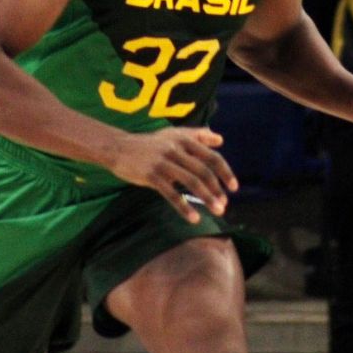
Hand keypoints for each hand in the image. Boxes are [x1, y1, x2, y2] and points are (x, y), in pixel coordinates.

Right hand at [107, 127, 237, 222]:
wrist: (119, 148)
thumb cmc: (149, 144)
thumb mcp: (173, 134)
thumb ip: (197, 135)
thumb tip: (220, 139)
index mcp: (184, 140)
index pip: (212, 157)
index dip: (225, 173)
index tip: (234, 188)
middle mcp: (176, 149)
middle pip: (204, 171)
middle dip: (217, 190)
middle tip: (224, 205)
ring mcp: (163, 162)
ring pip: (191, 182)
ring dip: (206, 198)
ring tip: (216, 211)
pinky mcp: (151, 175)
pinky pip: (171, 194)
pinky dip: (184, 207)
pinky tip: (193, 218)